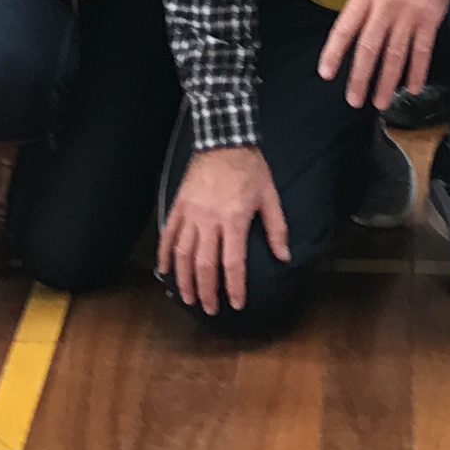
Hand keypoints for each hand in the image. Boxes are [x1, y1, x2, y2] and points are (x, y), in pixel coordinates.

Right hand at [159, 144, 292, 314]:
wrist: (224, 140)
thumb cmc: (250, 168)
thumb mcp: (270, 196)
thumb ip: (277, 228)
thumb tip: (284, 256)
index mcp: (234, 219)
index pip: (232, 262)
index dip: (234, 287)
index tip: (236, 304)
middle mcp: (209, 219)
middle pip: (204, 264)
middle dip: (207, 291)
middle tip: (210, 309)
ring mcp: (191, 212)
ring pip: (183, 253)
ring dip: (184, 279)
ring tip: (188, 297)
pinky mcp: (179, 205)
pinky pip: (168, 234)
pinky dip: (165, 254)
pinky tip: (166, 270)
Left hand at [316, 0, 449, 107]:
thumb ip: (363, 6)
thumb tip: (352, 37)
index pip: (345, 28)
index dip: (333, 52)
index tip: (326, 74)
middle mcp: (385, 5)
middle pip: (369, 47)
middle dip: (360, 77)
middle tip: (353, 100)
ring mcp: (409, 13)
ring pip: (395, 54)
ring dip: (387, 82)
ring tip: (380, 102)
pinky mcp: (430, 18)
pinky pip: (422, 50)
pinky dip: (417, 71)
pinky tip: (413, 87)